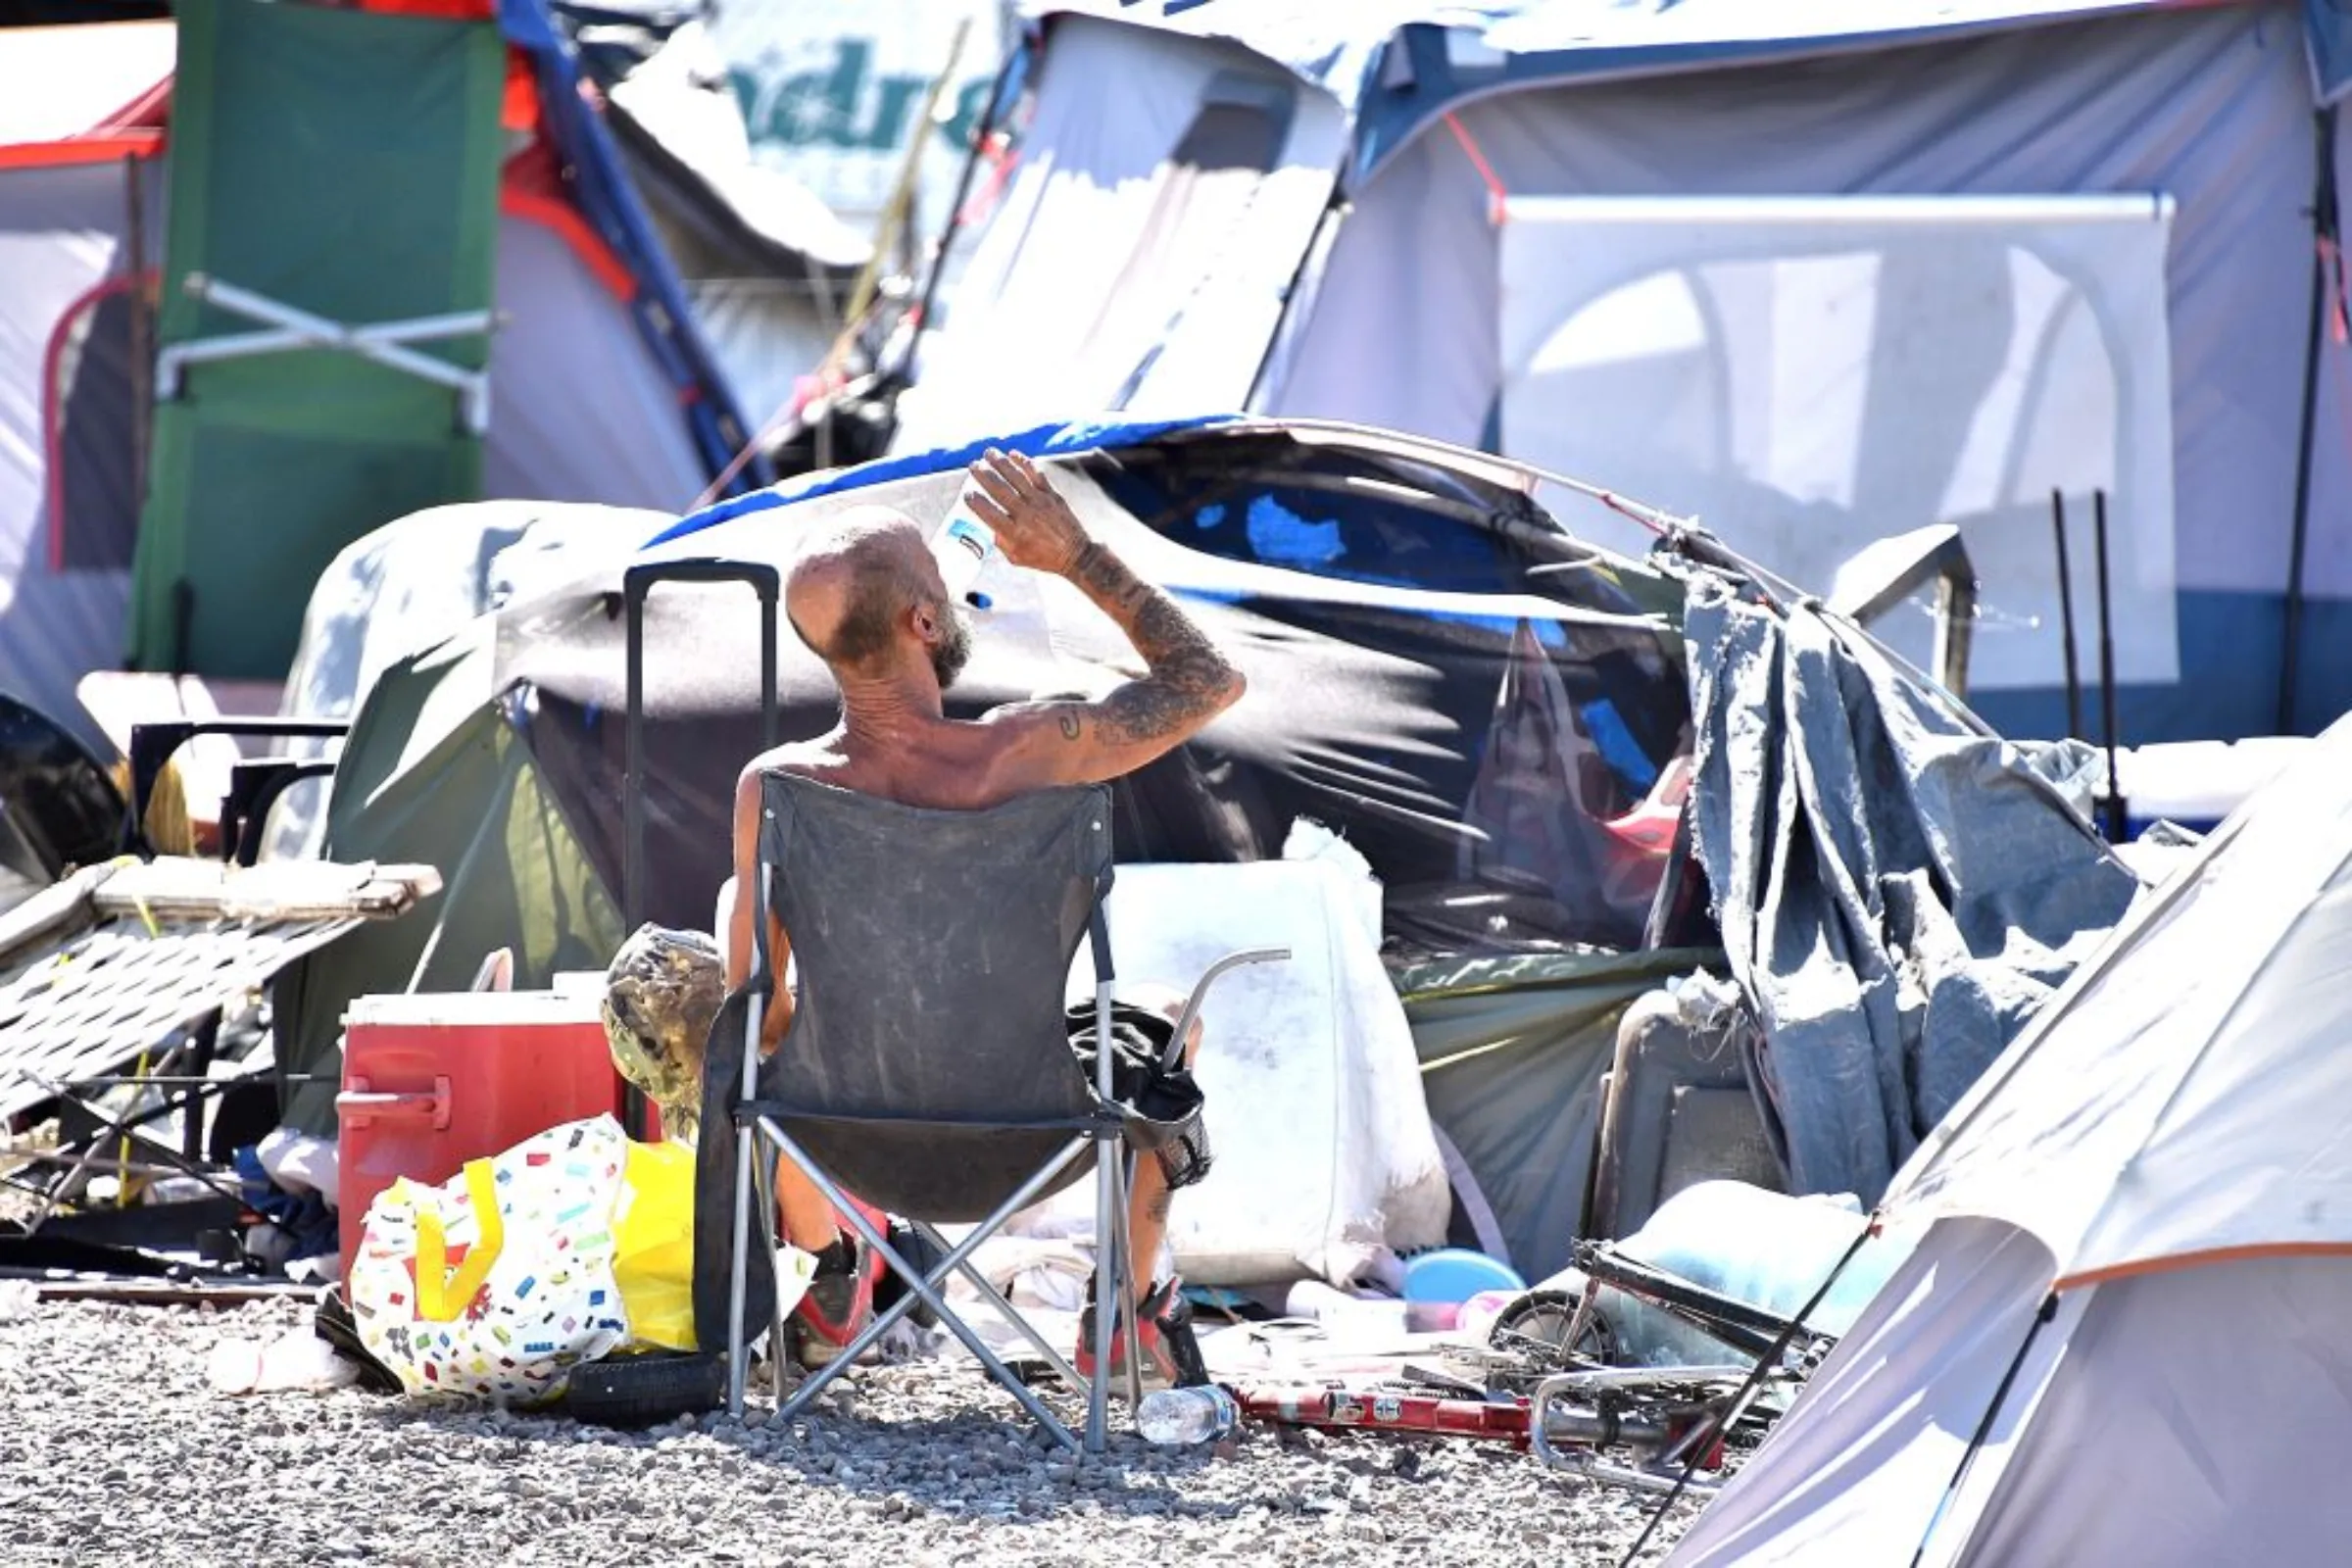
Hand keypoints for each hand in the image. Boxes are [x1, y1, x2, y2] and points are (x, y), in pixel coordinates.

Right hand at [961, 448, 1088, 575]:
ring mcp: (1040, 503)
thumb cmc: (1043, 558)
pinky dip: (1024, 462)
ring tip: (988, 452)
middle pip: (1000, 491)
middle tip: (973, 465)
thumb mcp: (1016, 557)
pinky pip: (1036, 474)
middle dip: (984, 475)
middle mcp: (1026, 515)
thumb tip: (987, 524)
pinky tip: (1012, 453)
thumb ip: (1000, 541)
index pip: (989, 514)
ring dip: (1001, 463)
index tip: (967, 493)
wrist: (1076, 554)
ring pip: (1017, 477)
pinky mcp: (1052, 495)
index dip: (976, 503)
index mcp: (1015, 534)